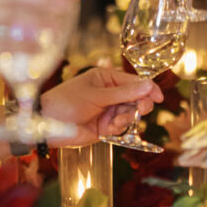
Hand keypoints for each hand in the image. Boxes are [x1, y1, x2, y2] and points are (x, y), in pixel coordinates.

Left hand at [41, 66, 162, 145]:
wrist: (48, 126)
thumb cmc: (67, 103)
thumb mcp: (97, 96)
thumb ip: (125, 93)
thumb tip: (149, 85)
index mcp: (106, 78)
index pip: (134, 81)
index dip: (148, 89)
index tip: (158, 97)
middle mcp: (109, 93)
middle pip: (136, 98)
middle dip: (139, 106)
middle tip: (140, 111)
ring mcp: (107, 110)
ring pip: (130, 114)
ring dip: (127, 118)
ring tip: (114, 121)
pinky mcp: (105, 126)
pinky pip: (122, 126)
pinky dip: (119, 128)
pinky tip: (108, 128)